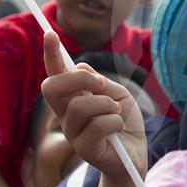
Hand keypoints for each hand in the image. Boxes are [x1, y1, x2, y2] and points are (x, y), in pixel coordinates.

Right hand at [41, 32, 146, 178]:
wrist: (135, 153)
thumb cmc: (124, 122)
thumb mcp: (117, 94)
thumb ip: (99, 82)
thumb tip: (79, 68)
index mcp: (72, 97)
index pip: (55, 74)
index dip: (50, 54)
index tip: (50, 33)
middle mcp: (66, 114)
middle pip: (52, 87)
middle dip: (78, 79)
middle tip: (100, 83)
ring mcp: (72, 133)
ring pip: (79, 106)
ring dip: (105, 104)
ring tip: (116, 111)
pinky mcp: (85, 149)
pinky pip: (97, 126)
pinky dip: (114, 120)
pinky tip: (119, 126)